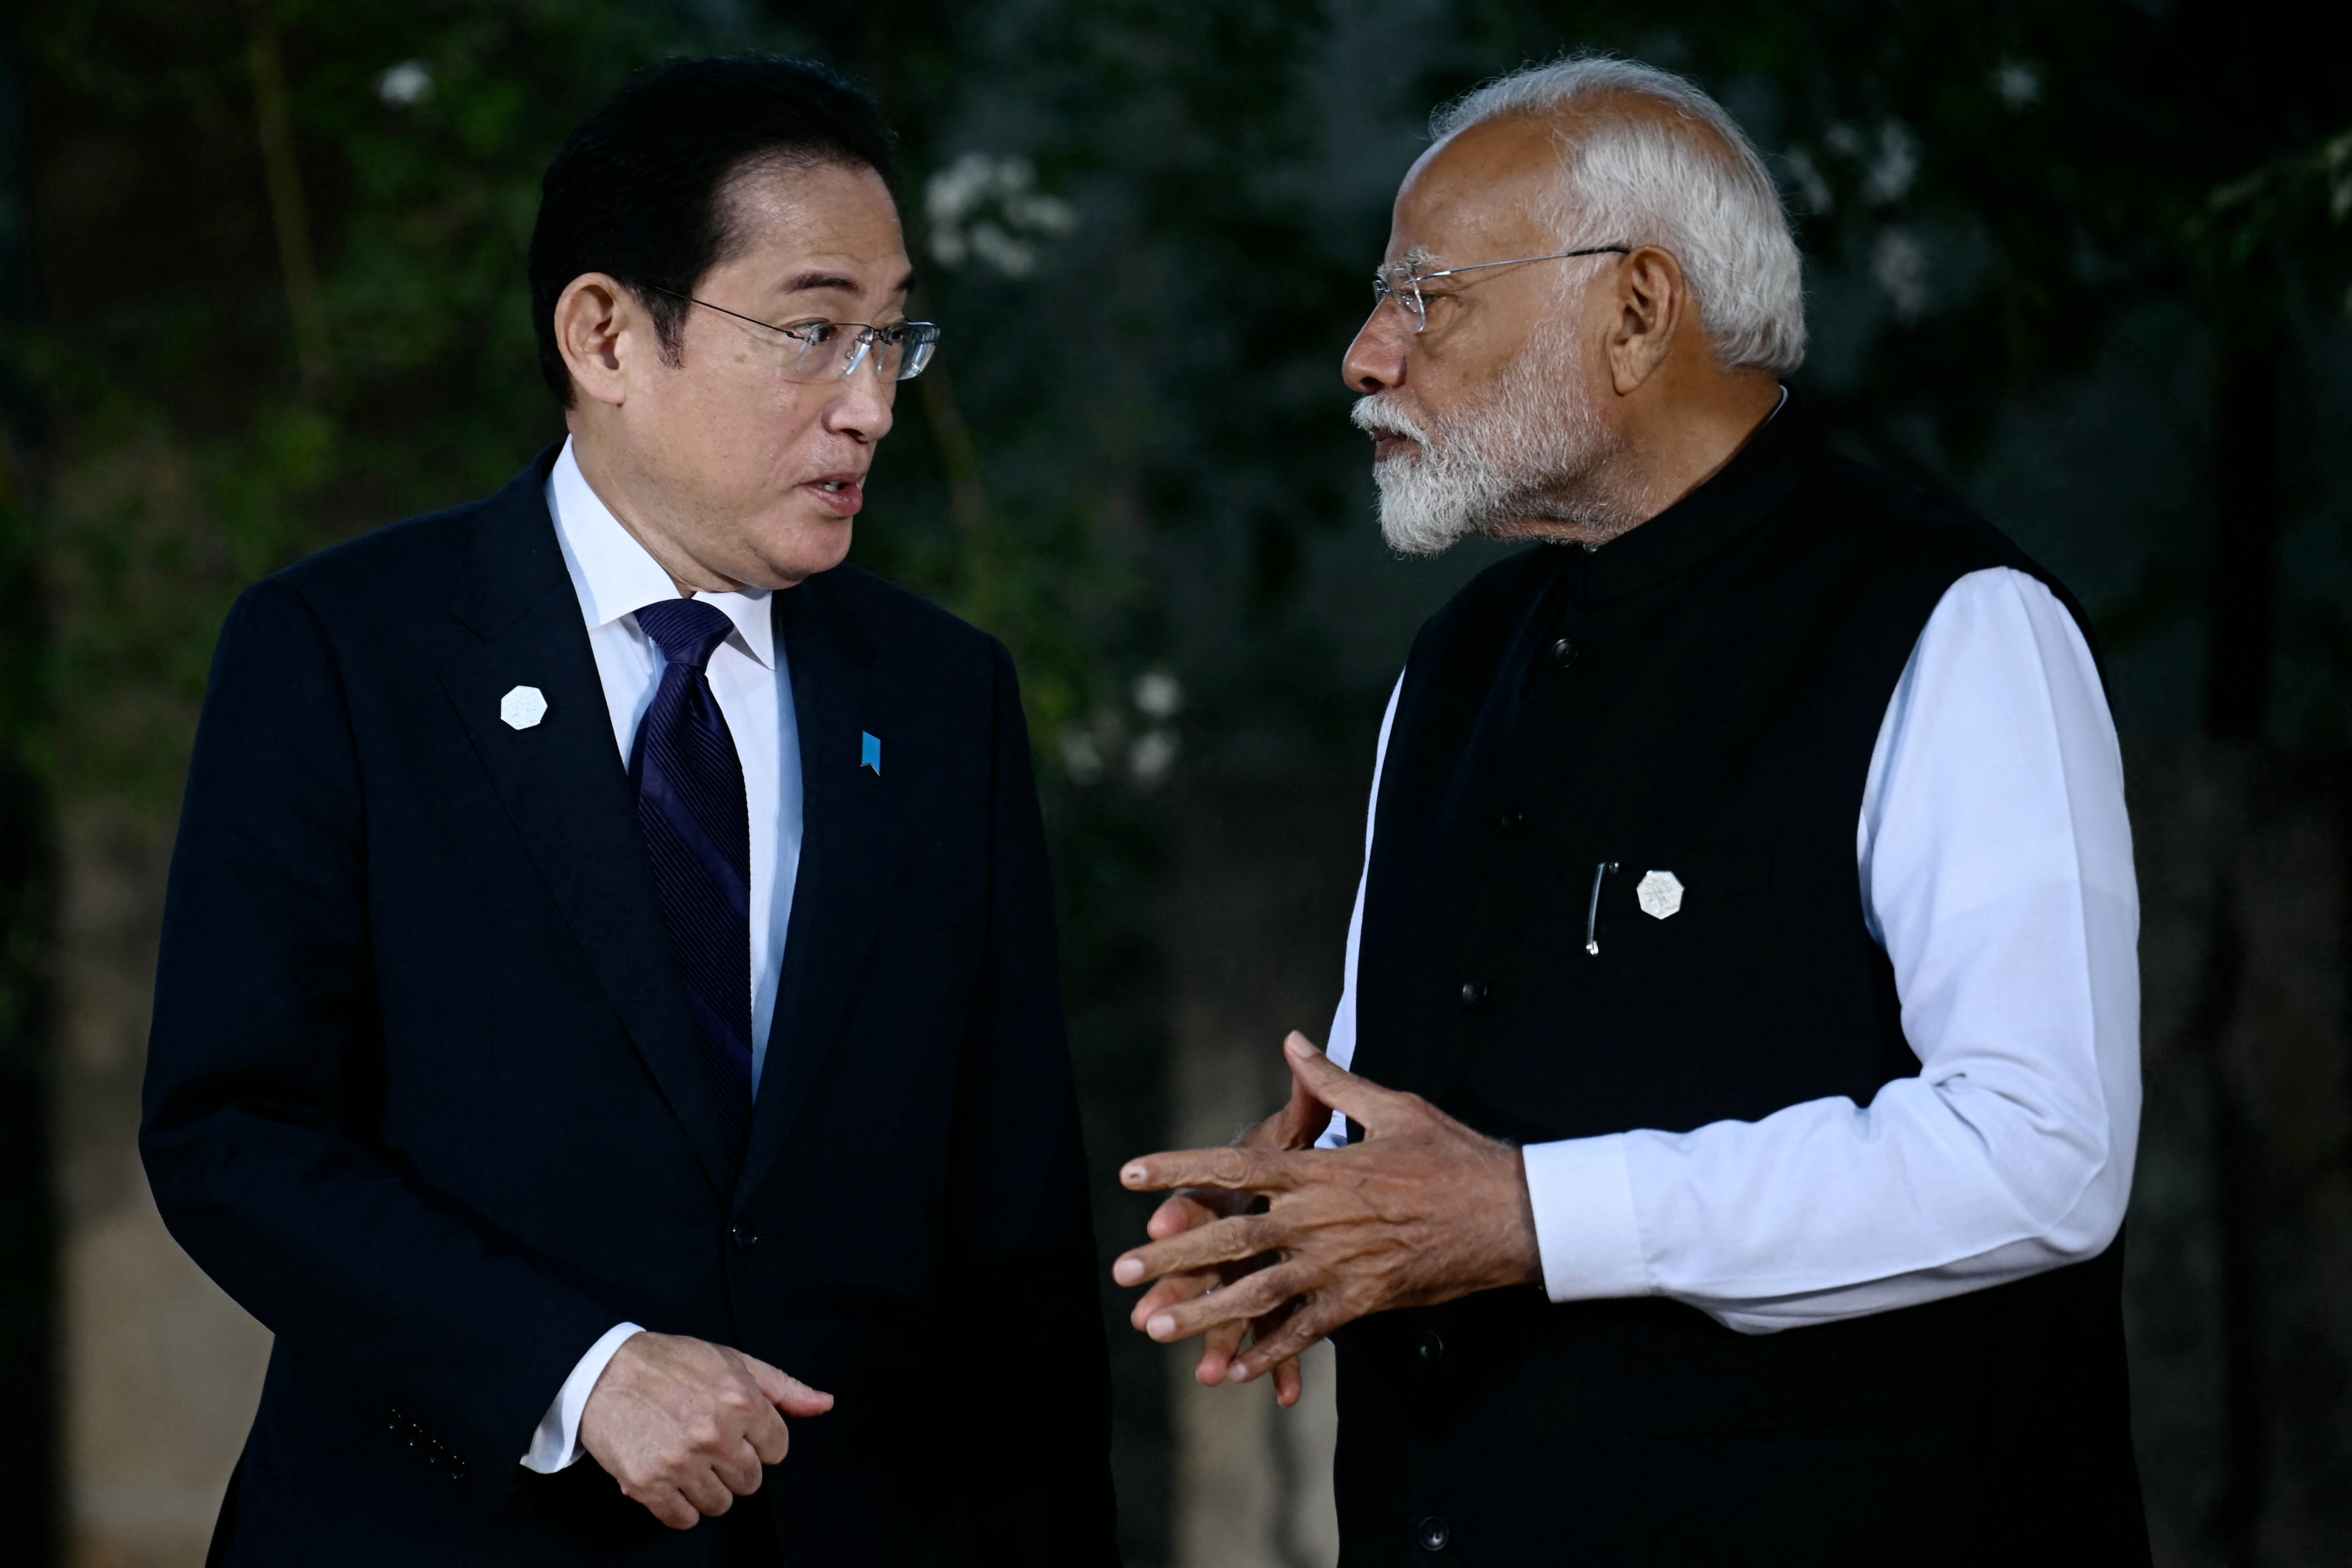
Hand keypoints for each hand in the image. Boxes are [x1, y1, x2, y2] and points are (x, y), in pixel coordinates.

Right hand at [578, 1331, 833, 1529]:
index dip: (759, 1441)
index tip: (738, 1431)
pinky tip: (670, 1479)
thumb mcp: (733, 1361)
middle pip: (751, 1480)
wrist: (604, 1370)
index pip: (778, 1449)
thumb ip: (782, 1387)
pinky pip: (683, 1519)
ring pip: (720, 1504)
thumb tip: (824, 1404)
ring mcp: (681, 1462)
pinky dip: (679, 1506)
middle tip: (709, 1444)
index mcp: (741, 1401)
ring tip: (688, 1460)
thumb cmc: (672, 1363)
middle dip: (735, 1465)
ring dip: (708, 1487)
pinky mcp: (649, 1484)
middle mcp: (715, 1434)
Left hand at [1113, 1033, 1538, 1386]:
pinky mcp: (1364, 1300)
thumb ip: (1333, 1082)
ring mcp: (1340, 1264)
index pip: (1235, 1163)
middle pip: (1233, 1235)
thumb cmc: (1452, 1155)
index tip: (1131, 1174)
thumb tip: (1294, 1042)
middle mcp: (1321, 1218)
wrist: (1511, 1212)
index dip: (1180, 1167)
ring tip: (1156, 1327)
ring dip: (1204, 1312)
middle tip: (1124, 1268)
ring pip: (1259, 1291)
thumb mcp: (1394, 1106)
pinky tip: (1231, 1368)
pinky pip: (1307, 1331)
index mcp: (1321, 1169)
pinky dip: (1268, 1352)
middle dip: (1174, 1253)